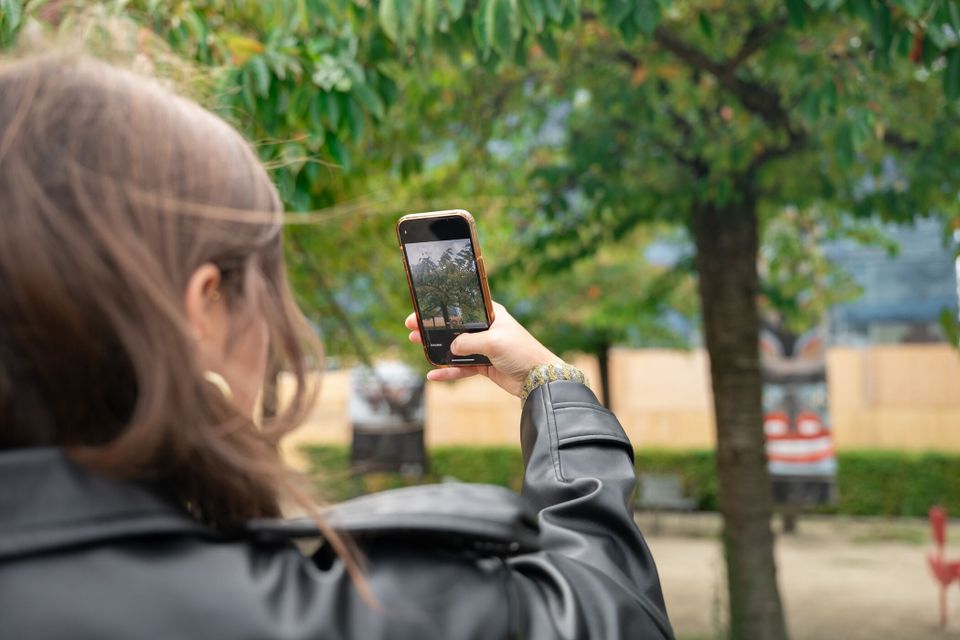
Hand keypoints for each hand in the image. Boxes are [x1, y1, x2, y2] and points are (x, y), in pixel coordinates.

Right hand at [405, 302, 562, 396]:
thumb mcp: (494, 342)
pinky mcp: (484, 366)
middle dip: (432, 327)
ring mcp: (484, 348)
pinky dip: (448, 370)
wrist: (539, 378)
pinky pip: (461, 367)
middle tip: (411, 327)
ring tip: (415, 343)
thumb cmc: (522, 352)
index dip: (441, 308)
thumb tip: (451, 348)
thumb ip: (469, 343)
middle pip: (454, 326)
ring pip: (454, 347)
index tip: (422, 309)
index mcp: (491, 315)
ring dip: (436, 347)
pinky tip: (432, 373)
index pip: (462, 307)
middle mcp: (486, 329)